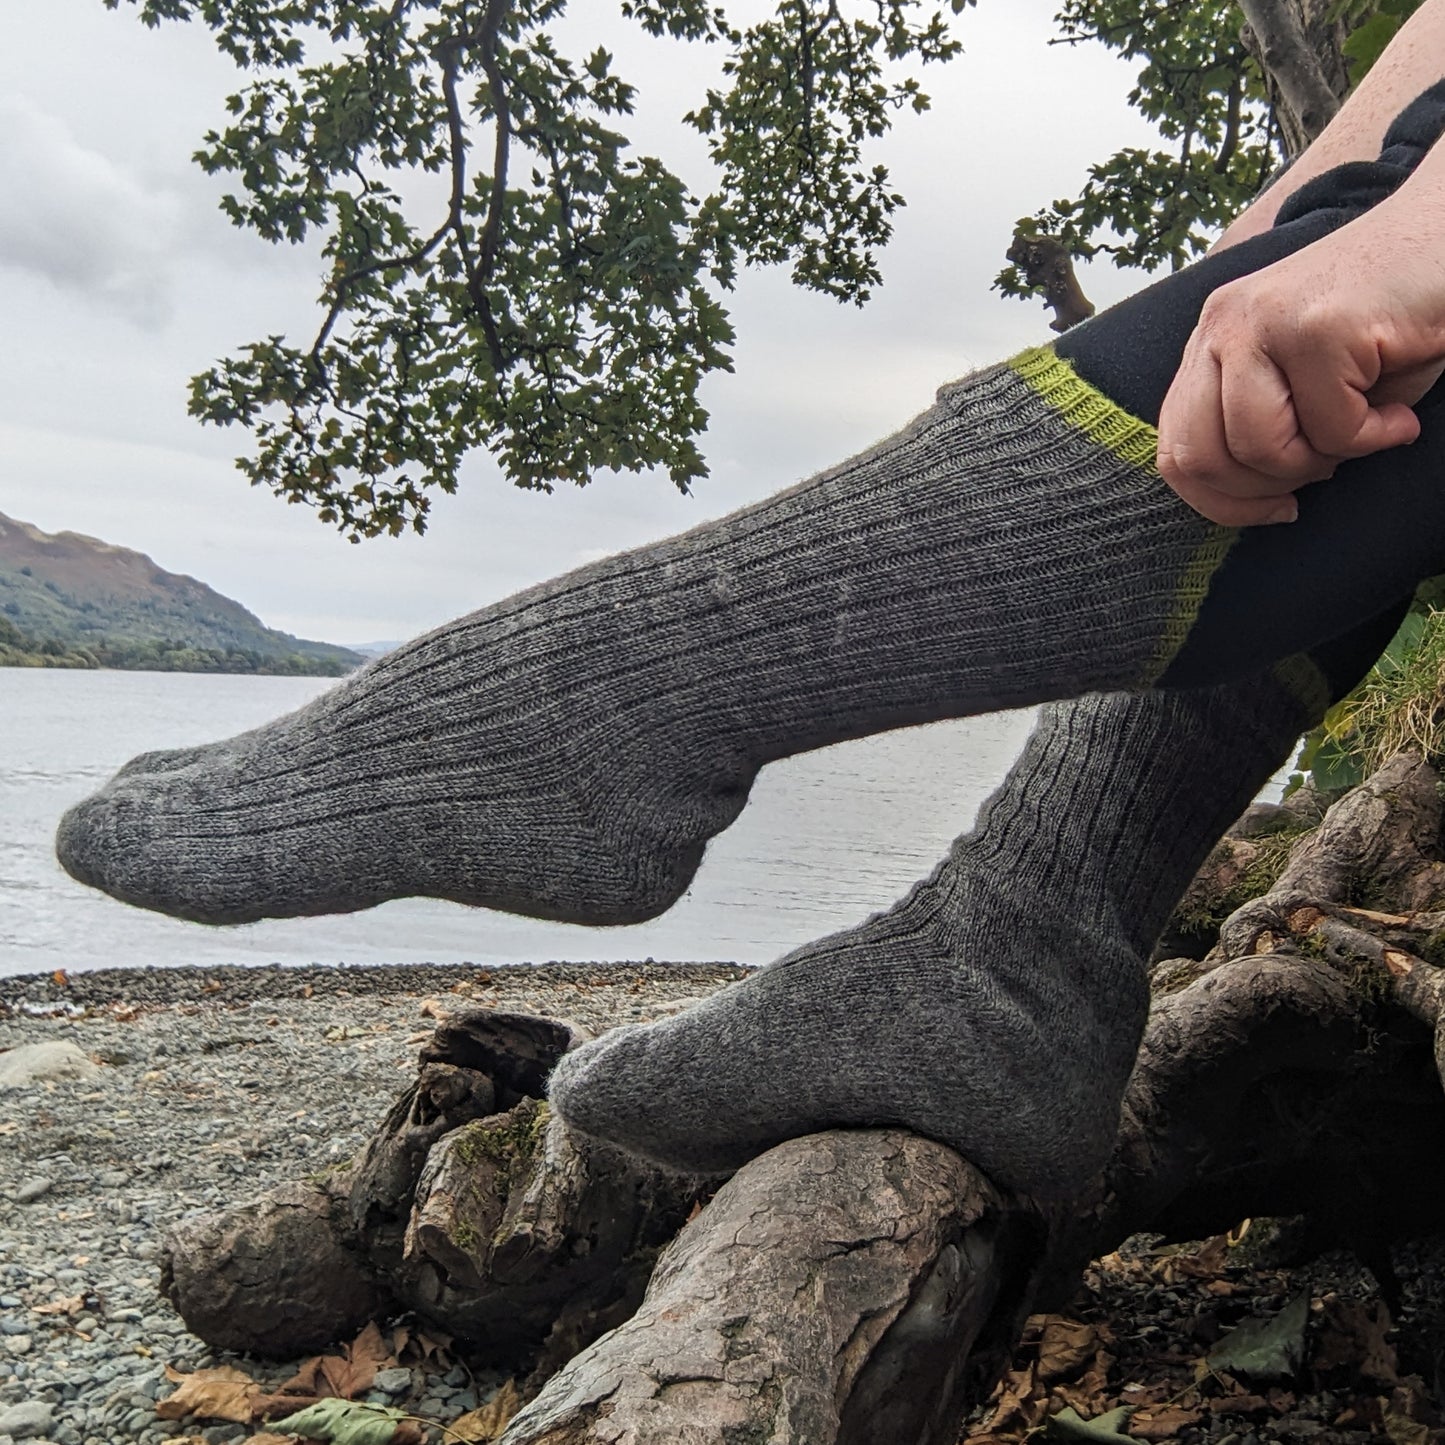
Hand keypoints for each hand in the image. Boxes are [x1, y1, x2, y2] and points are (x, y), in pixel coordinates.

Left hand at [1157, 206, 1444, 526]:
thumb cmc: (1389, 323)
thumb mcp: (1304, 384)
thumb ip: (1258, 427)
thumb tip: (1240, 499)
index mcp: (1210, 343)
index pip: (1174, 450)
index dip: (1218, 501)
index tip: (1274, 508)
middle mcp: (1221, 326)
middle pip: (1203, 458)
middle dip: (1267, 489)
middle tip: (1327, 469)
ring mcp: (1262, 321)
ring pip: (1259, 447)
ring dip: (1323, 461)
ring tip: (1368, 429)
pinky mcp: (1316, 327)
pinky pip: (1330, 428)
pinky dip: (1374, 438)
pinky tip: (1400, 413)